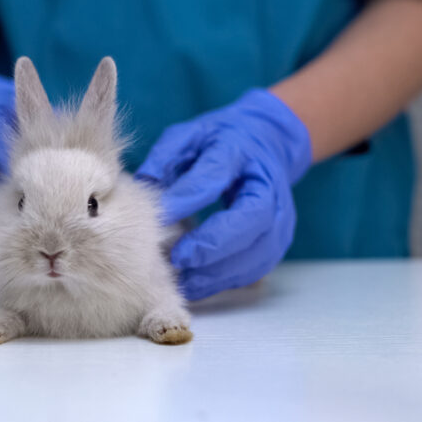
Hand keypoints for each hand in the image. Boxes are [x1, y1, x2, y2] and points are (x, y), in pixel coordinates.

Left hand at [136, 89, 310, 299]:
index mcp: (241, 151)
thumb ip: (166, 158)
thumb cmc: (219, 142)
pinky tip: (196, 284)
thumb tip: (141, 189)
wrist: (268, 143)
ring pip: (256, 253)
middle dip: (212, 245)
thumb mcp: (189, 136)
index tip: (161, 217)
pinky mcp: (277, 242)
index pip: (216, 174)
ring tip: (182, 280)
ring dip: (218, 271)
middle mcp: (269, 186)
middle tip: (176, 259)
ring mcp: (280, 218)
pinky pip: (254, 269)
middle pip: (250, 221)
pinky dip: (225, 281)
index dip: (190, 198)